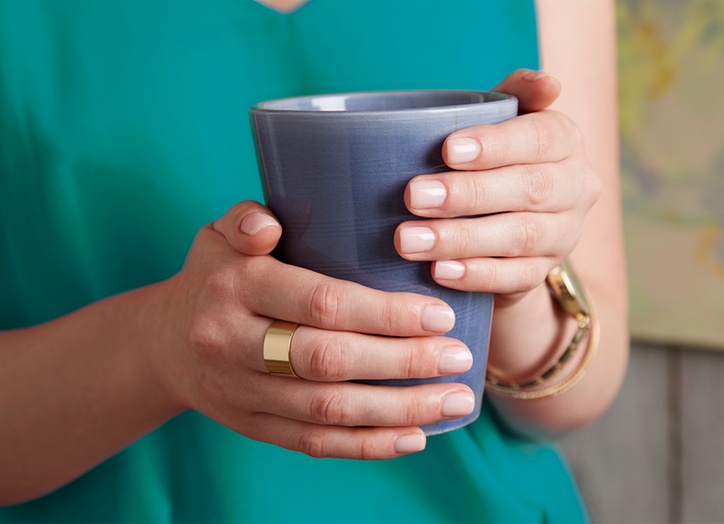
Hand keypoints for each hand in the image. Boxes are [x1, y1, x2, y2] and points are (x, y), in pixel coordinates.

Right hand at [153, 201, 475, 458]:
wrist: (160, 344)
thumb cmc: (213, 277)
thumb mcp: (218, 236)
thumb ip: (245, 218)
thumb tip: (270, 222)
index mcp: (235, 286)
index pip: (320, 303)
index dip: (383, 314)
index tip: (438, 315)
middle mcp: (232, 343)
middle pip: (329, 360)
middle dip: (403, 363)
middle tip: (461, 358)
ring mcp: (240, 393)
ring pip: (327, 410)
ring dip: (399, 410)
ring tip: (454, 400)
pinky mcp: (250, 426)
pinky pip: (313, 444)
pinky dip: (367, 444)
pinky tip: (413, 436)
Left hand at [395, 69, 600, 304]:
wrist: (502, 218)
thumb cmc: (490, 157)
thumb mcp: (497, 120)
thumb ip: (512, 94)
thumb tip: (547, 82)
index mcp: (566, 141)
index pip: (540, 138)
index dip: (496, 144)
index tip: (447, 151)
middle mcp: (575, 188)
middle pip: (530, 189)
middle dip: (468, 194)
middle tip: (413, 196)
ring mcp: (564, 235)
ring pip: (520, 236)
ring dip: (461, 238)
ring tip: (410, 240)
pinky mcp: (543, 273)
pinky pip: (515, 278)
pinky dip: (475, 275)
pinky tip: (438, 271)